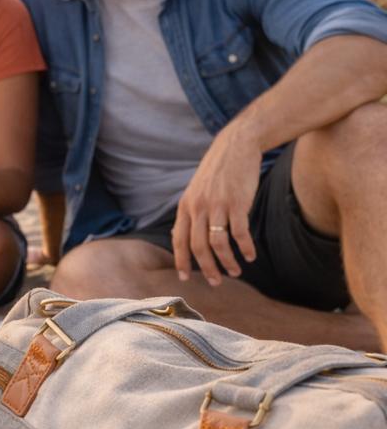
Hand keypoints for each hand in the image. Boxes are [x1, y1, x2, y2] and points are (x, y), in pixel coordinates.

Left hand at [171, 126, 260, 285]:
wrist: (237, 146)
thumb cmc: (218, 171)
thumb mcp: (195, 190)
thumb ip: (189, 213)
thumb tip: (178, 236)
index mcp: (186, 206)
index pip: (178, 240)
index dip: (181, 261)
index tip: (184, 278)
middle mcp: (198, 208)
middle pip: (198, 247)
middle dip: (207, 268)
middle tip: (216, 282)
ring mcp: (217, 206)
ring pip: (218, 244)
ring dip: (227, 262)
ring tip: (236, 271)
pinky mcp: (237, 203)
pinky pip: (239, 233)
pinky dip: (245, 247)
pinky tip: (251, 255)